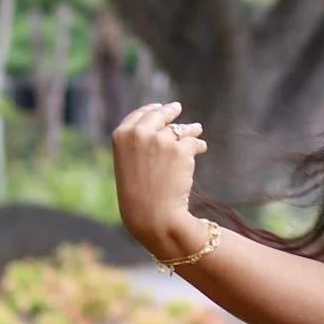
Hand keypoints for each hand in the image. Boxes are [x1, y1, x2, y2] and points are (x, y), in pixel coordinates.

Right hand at [112, 100, 208, 258]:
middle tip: (176, 108)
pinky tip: (202, 147)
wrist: (153, 215)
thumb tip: (164, 128)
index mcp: (121, 135)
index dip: (150, 110)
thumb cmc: (139, 196)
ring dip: (190, 128)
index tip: (159, 108)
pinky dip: (199, 145)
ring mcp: (161, 140)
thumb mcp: (130, 165)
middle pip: (159, 115)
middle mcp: (140, 133)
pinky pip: (194, 142)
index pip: (138, 115)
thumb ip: (139, 145)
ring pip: (179, 129)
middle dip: (169, 111)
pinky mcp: (181, 150)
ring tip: (197, 129)